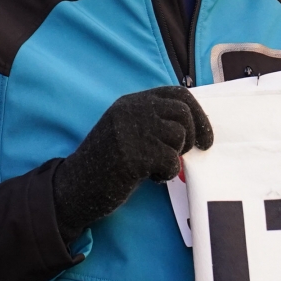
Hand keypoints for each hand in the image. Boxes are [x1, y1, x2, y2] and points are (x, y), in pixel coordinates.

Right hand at [53, 86, 213, 238]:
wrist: (75, 187)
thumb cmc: (106, 163)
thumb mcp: (127, 130)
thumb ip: (153, 121)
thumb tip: (195, 126)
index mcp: (132, 102)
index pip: (178, 94)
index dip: (198, 114)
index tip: (205, 137)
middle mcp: (131, 110)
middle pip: (183, 113)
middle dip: (193, 136)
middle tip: (184, 155)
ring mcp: (131, 130)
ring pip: (178, 136)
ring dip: (175, 156)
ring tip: (158, 167)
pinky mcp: (132, 155)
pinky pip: (170, 161)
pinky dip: (166, 173)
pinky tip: (151, 178)